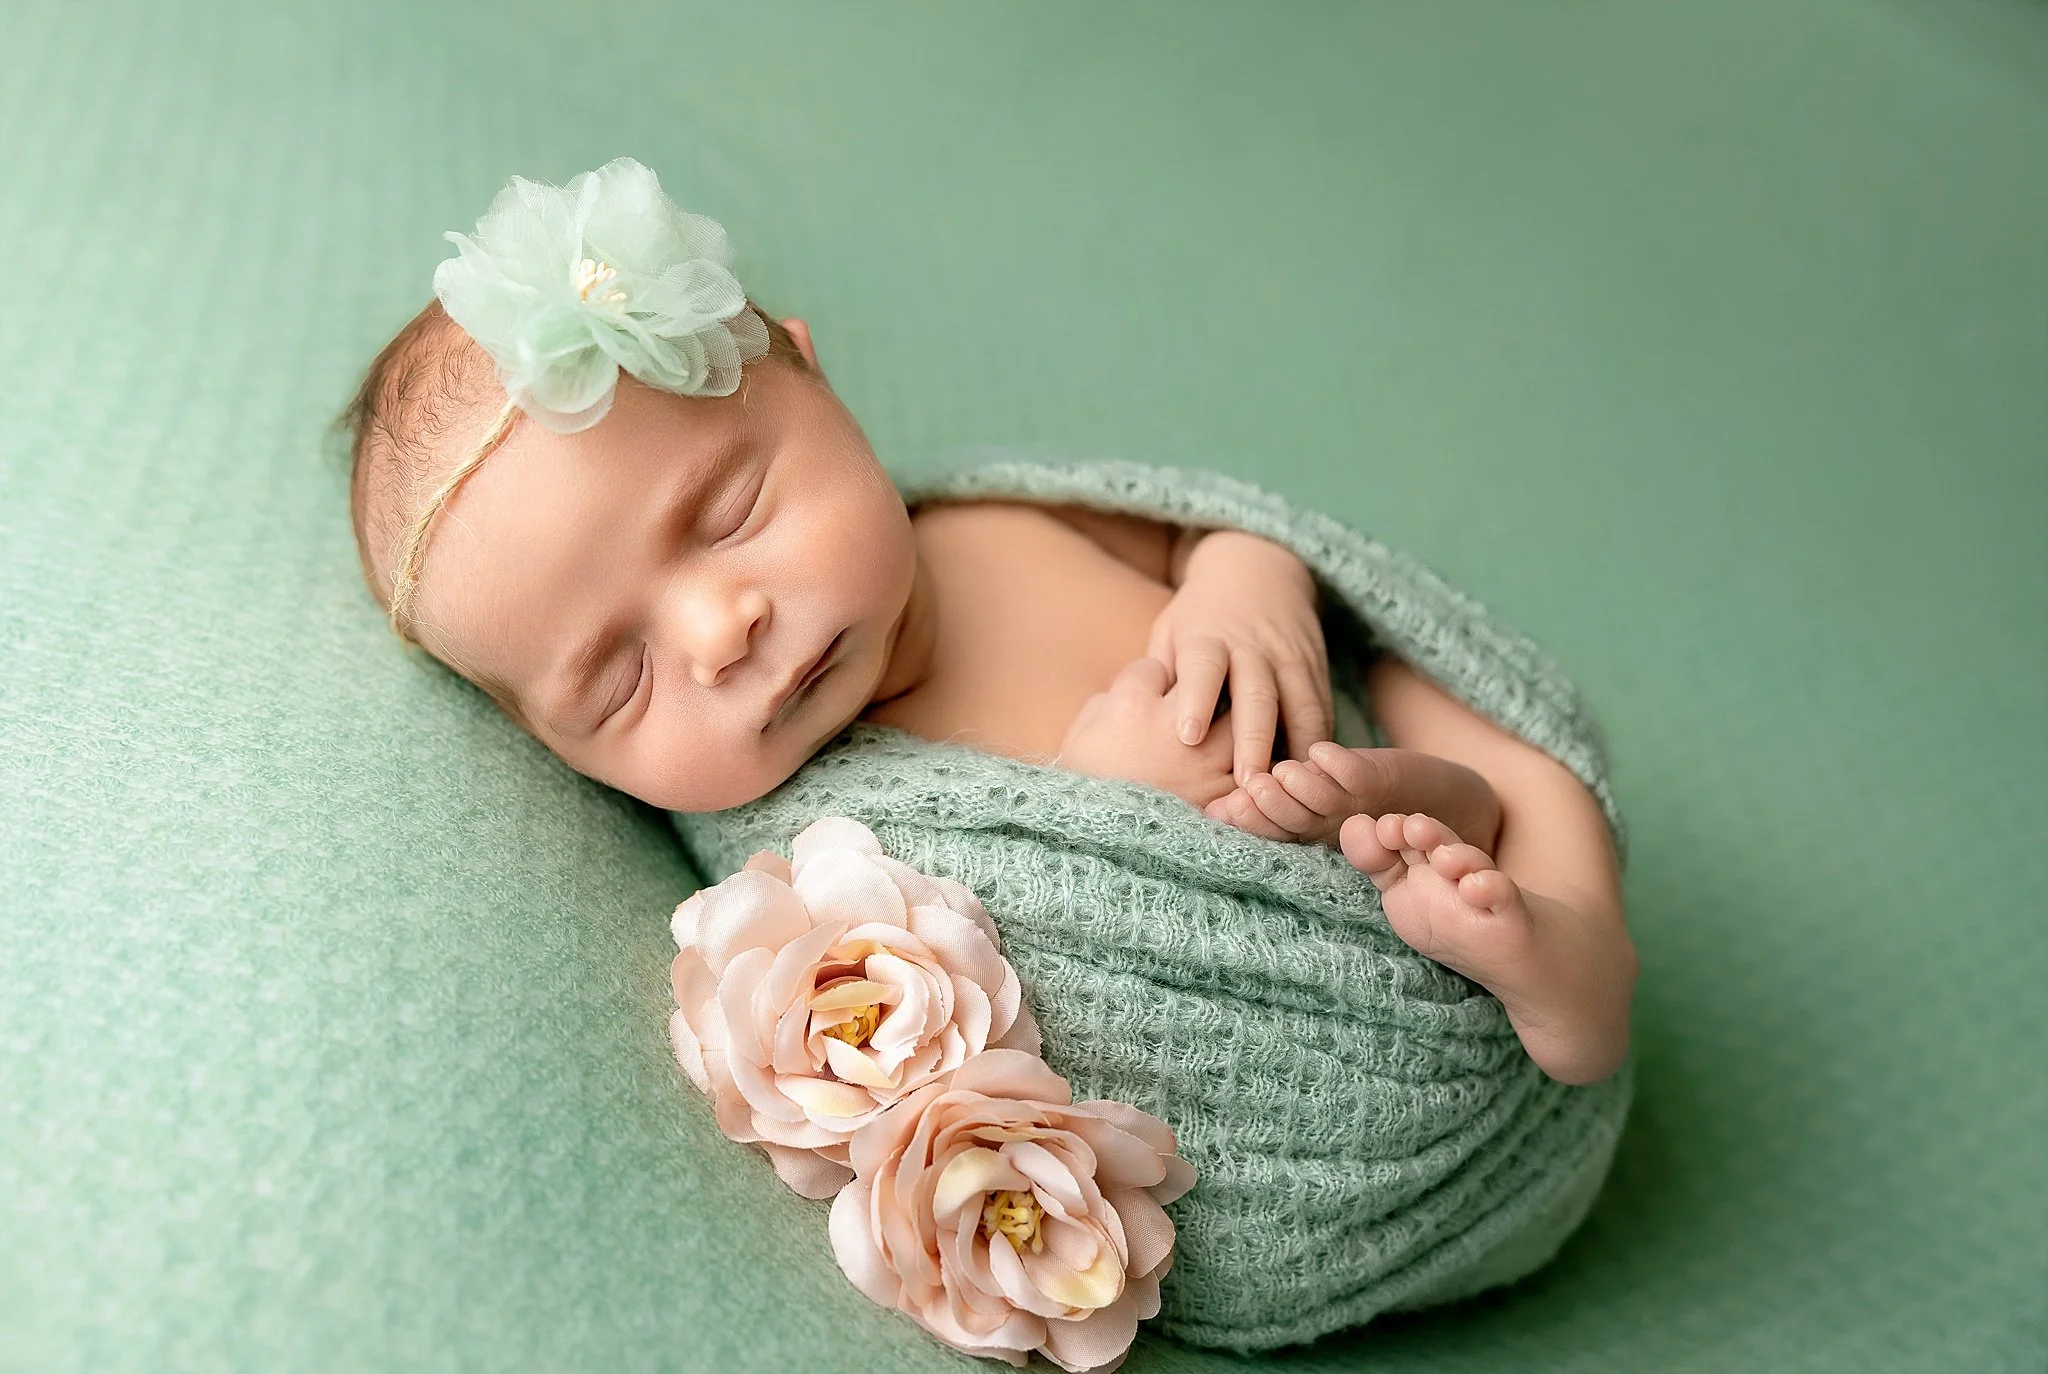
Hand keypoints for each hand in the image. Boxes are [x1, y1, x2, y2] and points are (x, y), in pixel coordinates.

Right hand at [1056, 657, 1238, 810]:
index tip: (1146, 698)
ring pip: (1240, 718)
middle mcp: (1176, 724)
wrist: (1099, 850)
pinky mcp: (1224, 793)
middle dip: (1199, 691)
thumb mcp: (1077, 742)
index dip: (1148, 682)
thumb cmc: (1083, 795)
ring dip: (1231, 723)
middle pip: (1206, 682)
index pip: (1152, 669)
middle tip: (1186, 709)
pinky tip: (1234, 770)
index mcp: (1132, 705)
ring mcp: (1205, 759)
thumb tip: (1120, 696)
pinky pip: (1250, 766)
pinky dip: (1244, 765)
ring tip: (1215, 739)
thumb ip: (1102, 707)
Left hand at [1149, 530, 1331, 784]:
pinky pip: (1320, 707)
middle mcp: (1250, 648)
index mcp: (1207, 638)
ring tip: (1288, 790)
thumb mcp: (1170, 631)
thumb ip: (1160, 675)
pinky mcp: (1313, 667)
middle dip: (1253, 741)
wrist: (1255, 568)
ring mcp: (1286, 658)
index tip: (1187, 736)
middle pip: (1256, 696)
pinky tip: (1314, 774)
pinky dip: (1319, 740)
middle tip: (1246, 784)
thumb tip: (1137, 725)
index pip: (1203, 668)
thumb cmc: (1199, 615)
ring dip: (1296, 748)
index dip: (1196, 700)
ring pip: (1298, 705)